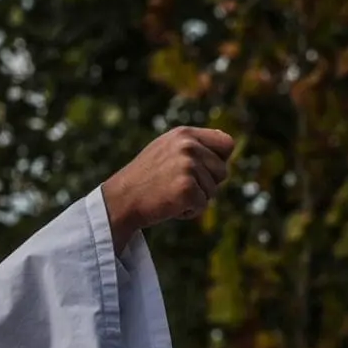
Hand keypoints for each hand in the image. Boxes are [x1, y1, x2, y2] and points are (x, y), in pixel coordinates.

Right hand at [101, 126, 234, 245]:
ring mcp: (187, 166)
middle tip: (178, 187)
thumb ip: (193, 146)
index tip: (202, 172)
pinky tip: (168, 206)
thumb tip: (228, 144)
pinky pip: (202, 206)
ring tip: (169, 195)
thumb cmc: (144, 179)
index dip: (219, 161)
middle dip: (206, 185)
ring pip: (213, 191)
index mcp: (184, 134)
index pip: (227, 143)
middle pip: (222, 171)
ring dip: (195, 199)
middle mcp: (188, 146)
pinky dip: (188, 212)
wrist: (119, 201)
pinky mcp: (186, 188)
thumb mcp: (166, 150)